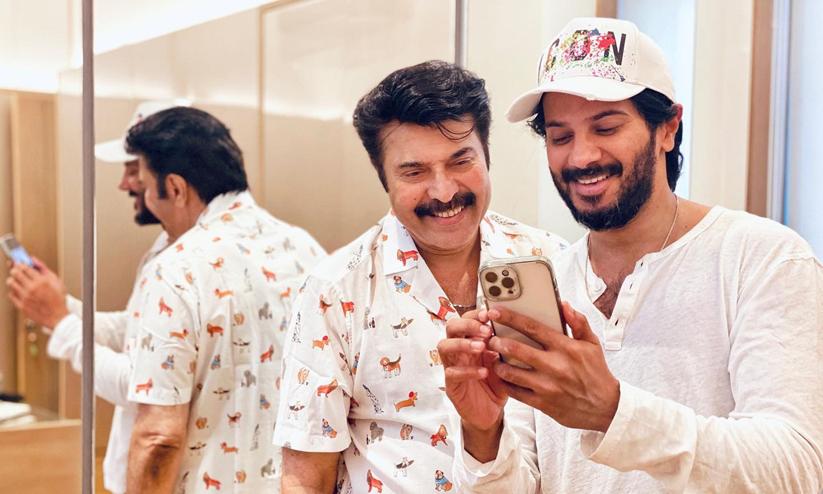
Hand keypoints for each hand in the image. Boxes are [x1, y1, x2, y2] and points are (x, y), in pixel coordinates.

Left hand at [6, 257, 69, 328]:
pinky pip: (11, 294)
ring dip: (13, 279)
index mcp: (41, 281)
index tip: (20, 263)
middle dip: (15, 270)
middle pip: (15, 273)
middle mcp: (32, 288)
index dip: (20, 263)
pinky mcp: (21, 305)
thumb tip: (33, 260)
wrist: (57, 316)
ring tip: (18, 281)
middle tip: (17, 271)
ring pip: (10, 283)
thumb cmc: (58, 299)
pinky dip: (13, 291)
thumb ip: (43, 268)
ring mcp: (25, 297)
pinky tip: (19, 290)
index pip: (24, 267)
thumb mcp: (56, 280)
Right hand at [439, 310, 507, 461]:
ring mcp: (453, 366)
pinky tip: (483, 372)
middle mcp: (459, 351)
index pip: (466, 319)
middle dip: (467, 324)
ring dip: (462, 343)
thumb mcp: (505, 363)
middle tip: (485, 330)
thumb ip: (505, 347)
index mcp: (471, 341)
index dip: (475, 314)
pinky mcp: (452, 385)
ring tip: (481, 347)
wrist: (491, 413)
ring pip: (444, 346)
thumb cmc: (497, 384)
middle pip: (451, 327)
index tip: (490, 314)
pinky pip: (452, 373)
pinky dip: (467, 370)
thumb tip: (515, 329)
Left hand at [487, 302, 619, 432]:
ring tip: (494, 357)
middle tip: (489, 337)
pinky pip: (515, 392)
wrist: (606, 408)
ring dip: (497, 363)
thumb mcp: (592, 344)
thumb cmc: (596, 373)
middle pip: (515, 349)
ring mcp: (547, 386)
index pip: (532, 327)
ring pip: (511, 372)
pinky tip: (502, 375)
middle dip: (497, 341)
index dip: (509, 318)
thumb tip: (564, 305)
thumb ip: (578, 322)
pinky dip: (504, 382)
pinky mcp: (542, 403)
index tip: (494, 312)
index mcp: (565, 347)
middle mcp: (554, 366)